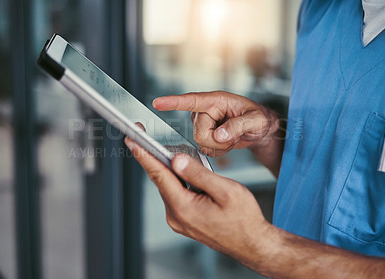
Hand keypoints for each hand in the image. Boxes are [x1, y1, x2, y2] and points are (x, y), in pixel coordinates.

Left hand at [124, 136, 270, 264]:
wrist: (252, 244)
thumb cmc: (244, 219)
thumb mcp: (226, 191)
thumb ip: (199, 174)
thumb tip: (176, 160)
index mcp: (184, 208)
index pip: (159, 175)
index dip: (144, 155)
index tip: (132, 140)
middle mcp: (176, 216)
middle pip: (161, 180)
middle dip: (153, 158)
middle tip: (145, 139)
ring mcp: (179, 220)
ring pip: (168, 187)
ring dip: (168, 170)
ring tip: (170, 153)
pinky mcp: (185, 221)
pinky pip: (175, 196)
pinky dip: (176, 181)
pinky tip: (182, 172)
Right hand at [153, 91, 279, 156]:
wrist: (260, 130)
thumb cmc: (260, 119)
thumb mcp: (256, 120)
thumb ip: (238, 126)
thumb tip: (219, 135)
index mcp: (216, 100)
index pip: (192, 100)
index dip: (174, 102)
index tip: (157, 103)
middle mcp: (206, 110)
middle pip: (198, 133)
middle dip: (217, 141)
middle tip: (233, 137)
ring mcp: (203, 123)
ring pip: (200, 142)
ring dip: (219, 146)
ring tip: (231, 138)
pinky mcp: (204, 134)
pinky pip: (203, 148)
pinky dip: (217, 150)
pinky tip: (226, 143)